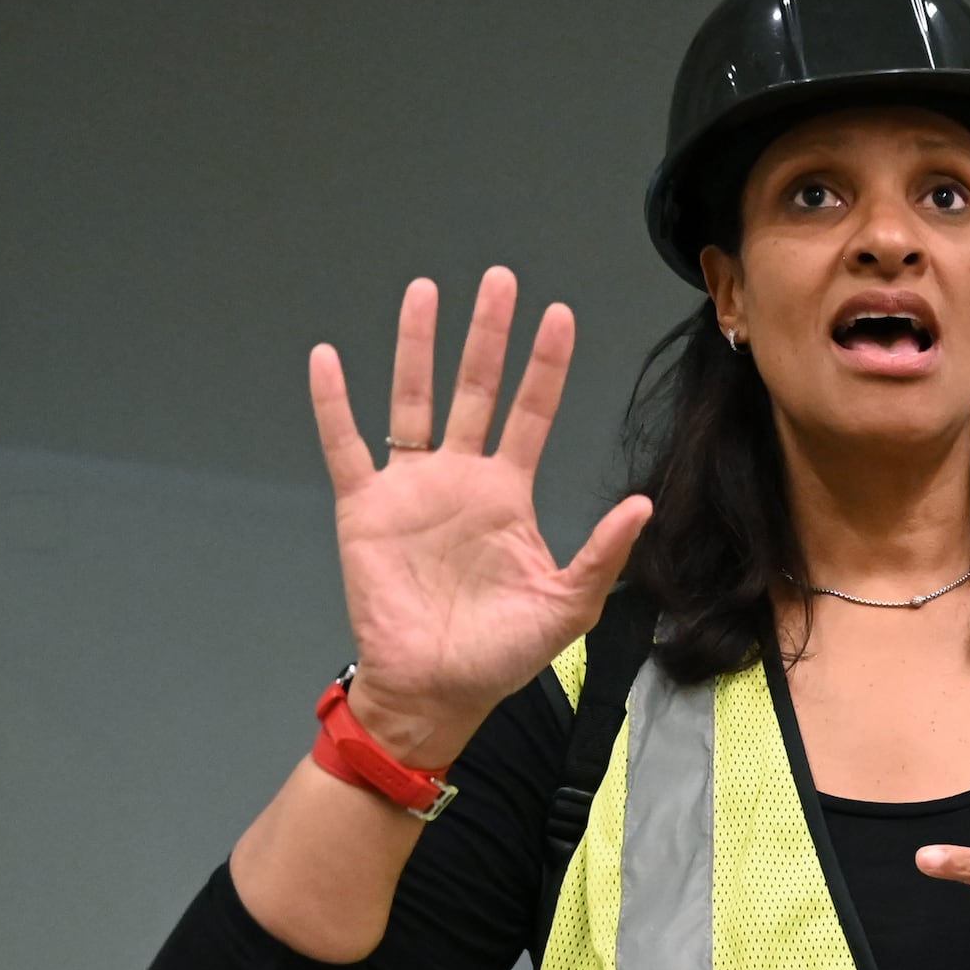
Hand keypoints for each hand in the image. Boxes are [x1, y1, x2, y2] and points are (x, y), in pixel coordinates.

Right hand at [309, 269, 649, 763]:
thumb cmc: (501, 655)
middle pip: (475, 388)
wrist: (435, 690)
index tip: (559, 314)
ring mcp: (411, 488)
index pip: (531, 412)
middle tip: (499, 279)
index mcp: (508, 494)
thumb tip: (642, 503)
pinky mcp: (366, 509)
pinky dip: (334, 405)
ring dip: (417, 347)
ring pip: (413, 400)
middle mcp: (460, 478)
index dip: (546, 365)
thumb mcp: (567, 606)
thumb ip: (602, 553)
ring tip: (424, 292)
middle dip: (487, 334)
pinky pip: (346, 445)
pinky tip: (328, 358)